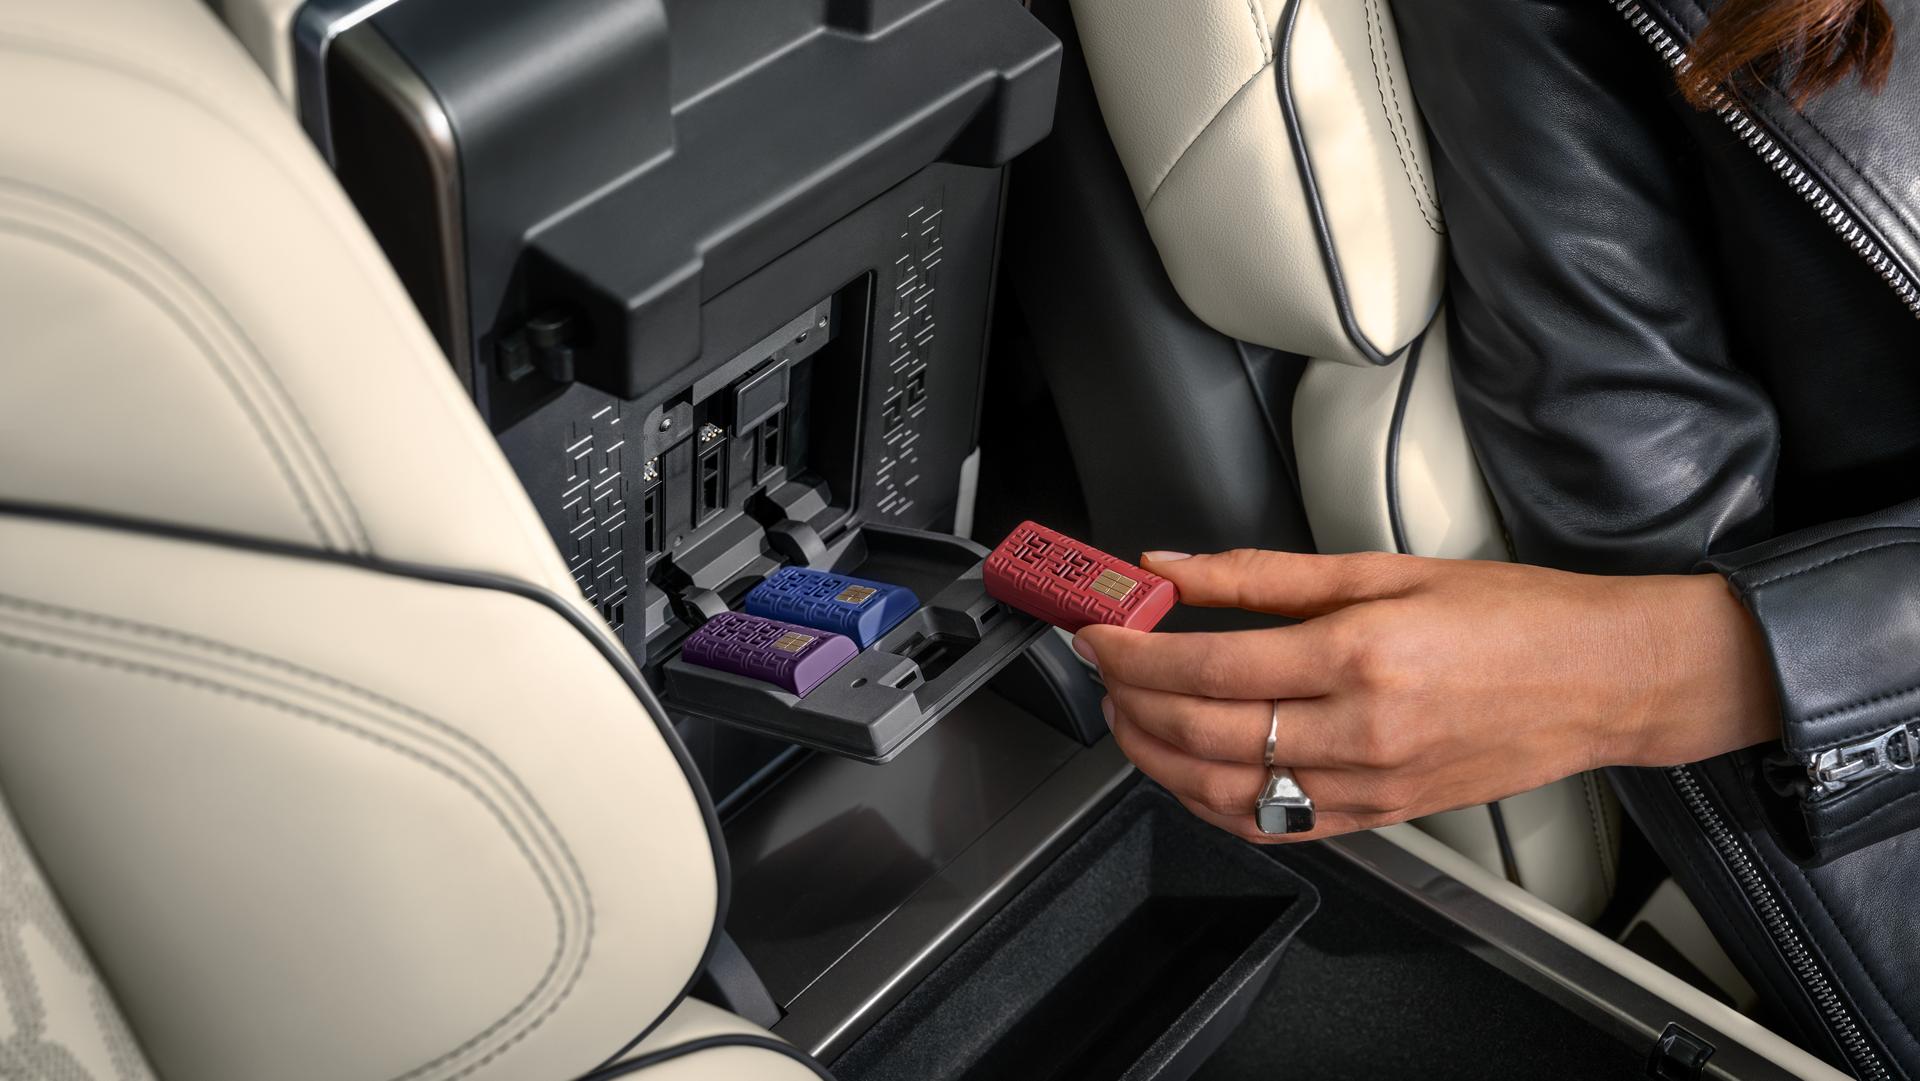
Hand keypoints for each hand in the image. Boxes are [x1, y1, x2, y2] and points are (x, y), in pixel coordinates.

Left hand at [1075, 549, 1780, 842]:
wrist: (1603, 679)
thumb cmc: (1512, 616)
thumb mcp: (1384, 568)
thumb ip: (1263, 574)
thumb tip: (1173, 567)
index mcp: (1360, 654)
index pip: (1208, 665)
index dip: (1134, 652)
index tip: (1100, 632)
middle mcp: (1360, 729)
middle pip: (1202, 731)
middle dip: (1129, 701)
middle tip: (1102, 669)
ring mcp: (1369, 785)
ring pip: (1225, 793)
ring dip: (1155, 758)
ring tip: (1128, 718)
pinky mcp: (1380, 817)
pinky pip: (1273, 827)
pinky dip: (1211, 804)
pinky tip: (1186, 771)